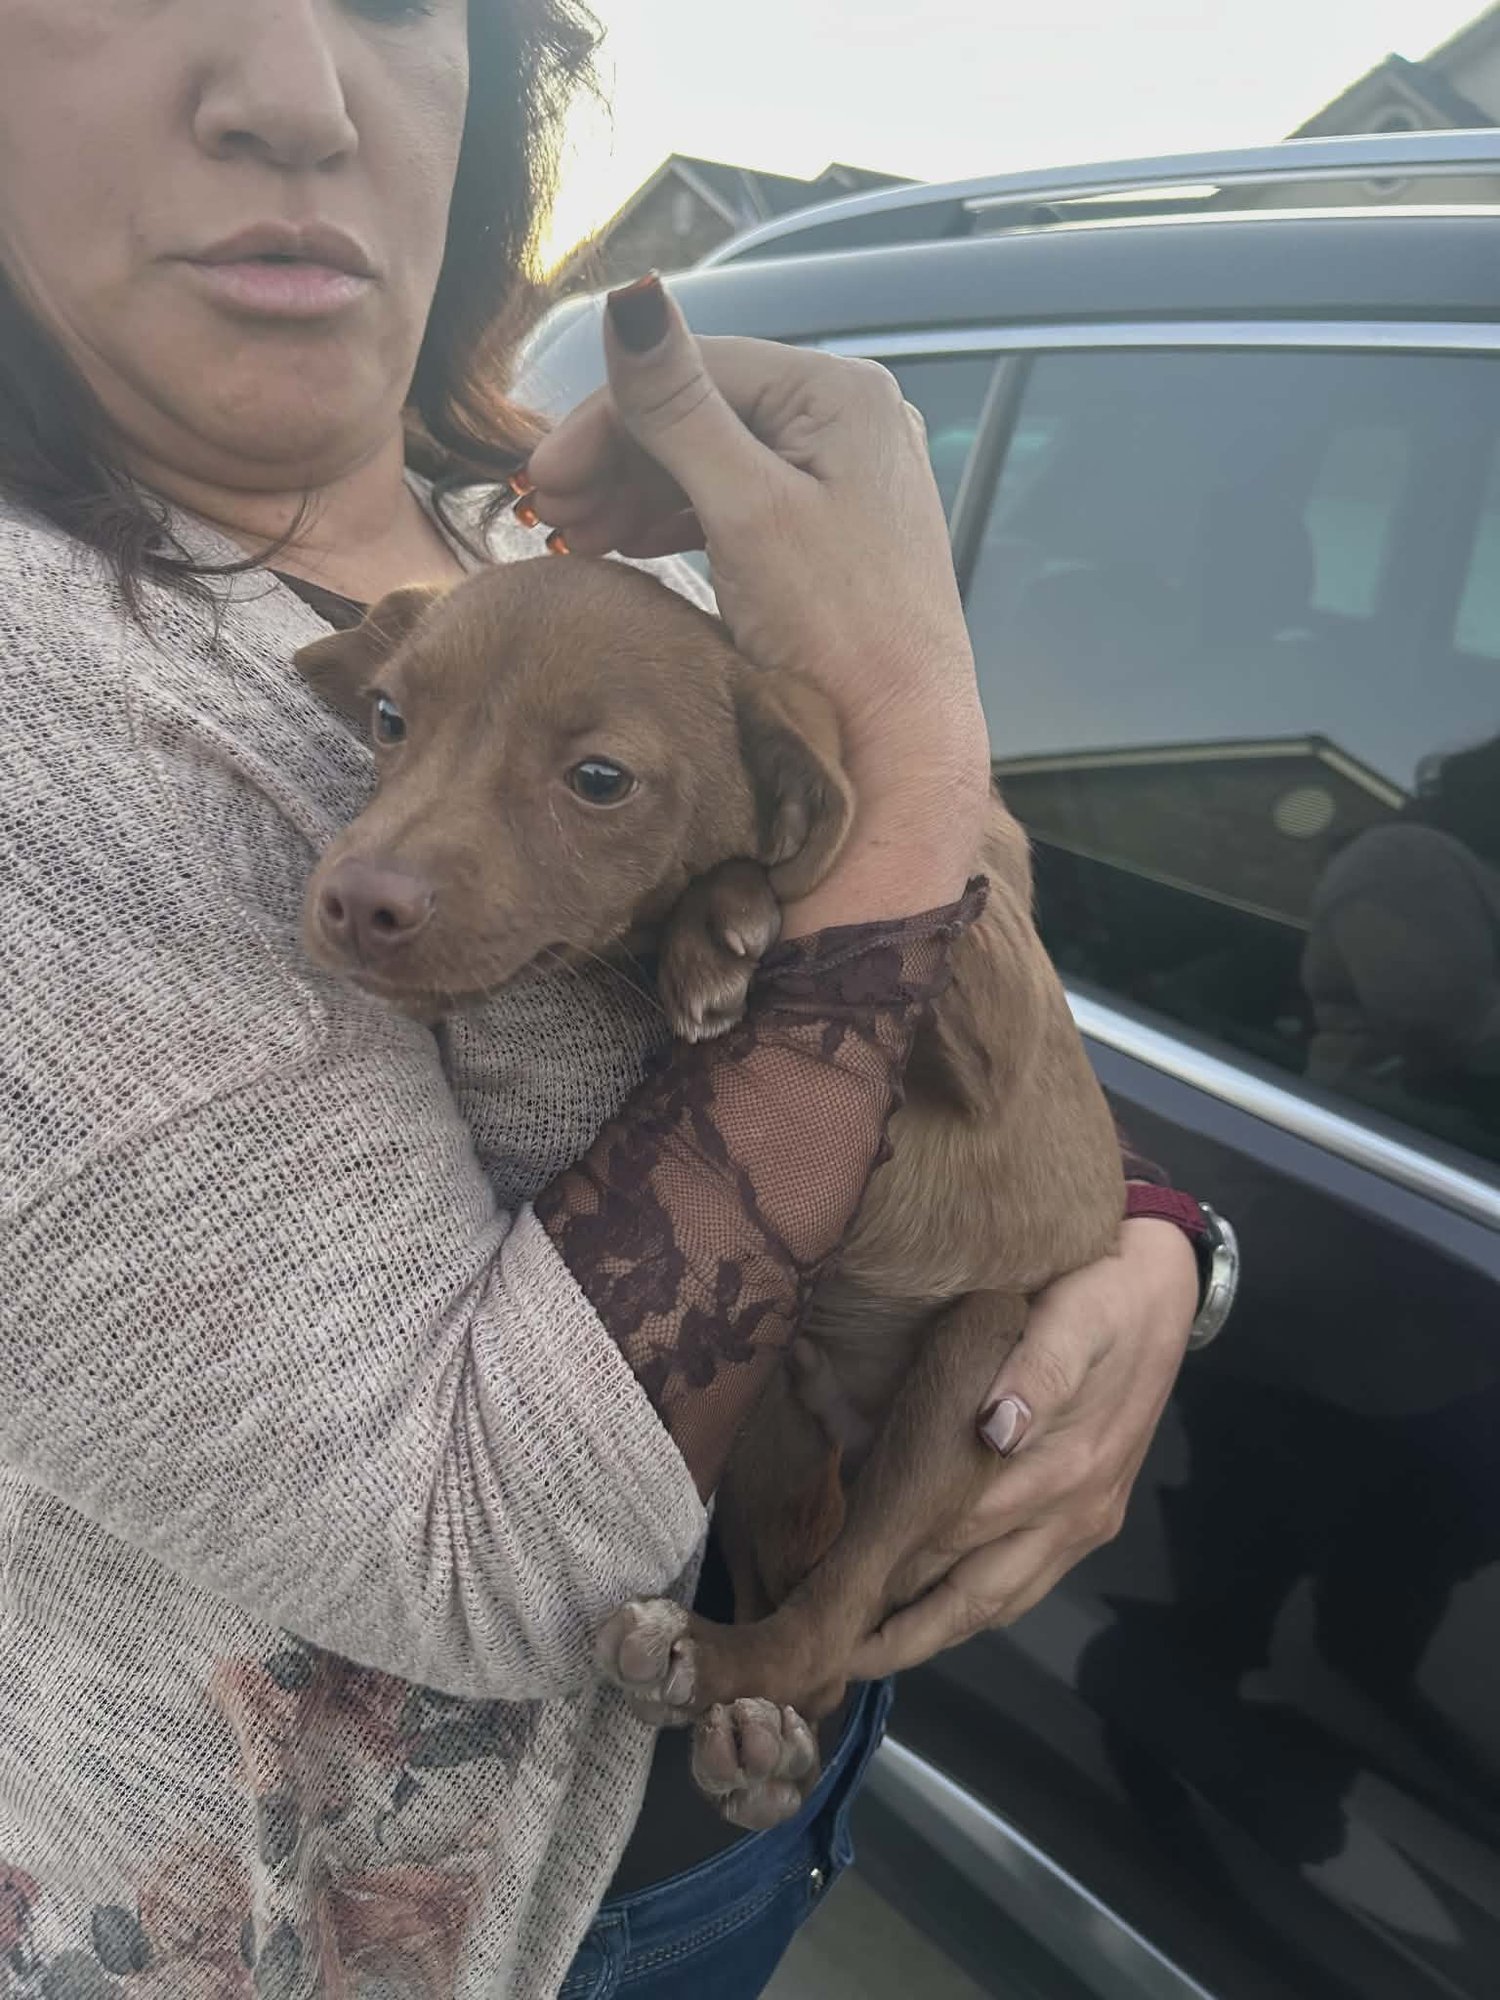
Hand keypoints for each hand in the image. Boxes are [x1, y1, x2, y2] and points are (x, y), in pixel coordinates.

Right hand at [524, 276, 991, 926]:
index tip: (539, 480)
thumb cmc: (840, 633)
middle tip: (547, 518)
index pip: (692, 371)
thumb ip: (680, 409)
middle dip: (613, 462)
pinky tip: (625, 547)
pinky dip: (671, 522)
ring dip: (633, 494)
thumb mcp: (748, 511)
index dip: (603, 421)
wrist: (900, 744)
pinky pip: (731, 506)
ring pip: (709, 462)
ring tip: (575, 540)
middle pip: (698, 414)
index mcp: (839, 395)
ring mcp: (840, 479)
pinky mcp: (828, 534)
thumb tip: (628, 299)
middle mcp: (847, 422)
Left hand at [848, 1219, 1197, 1676]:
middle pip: (976, 1591)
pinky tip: (940, 1614)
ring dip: (940, 1632)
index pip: (958, 1535)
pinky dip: (980, 1609)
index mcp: (1064, 1464)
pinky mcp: (1095, 1516)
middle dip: (906, 1630)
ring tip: (874, 1654)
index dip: (894, 1570)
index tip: (835, 1602)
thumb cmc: (1103, 1291)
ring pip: (1002, 1599)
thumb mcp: (1076, 1312)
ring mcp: (1087, 1520)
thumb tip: (996, 1430)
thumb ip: (1039, 1369)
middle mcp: (1075, 1508)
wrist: (1168, 1287)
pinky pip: (1029, 1583)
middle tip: (836, 1657)